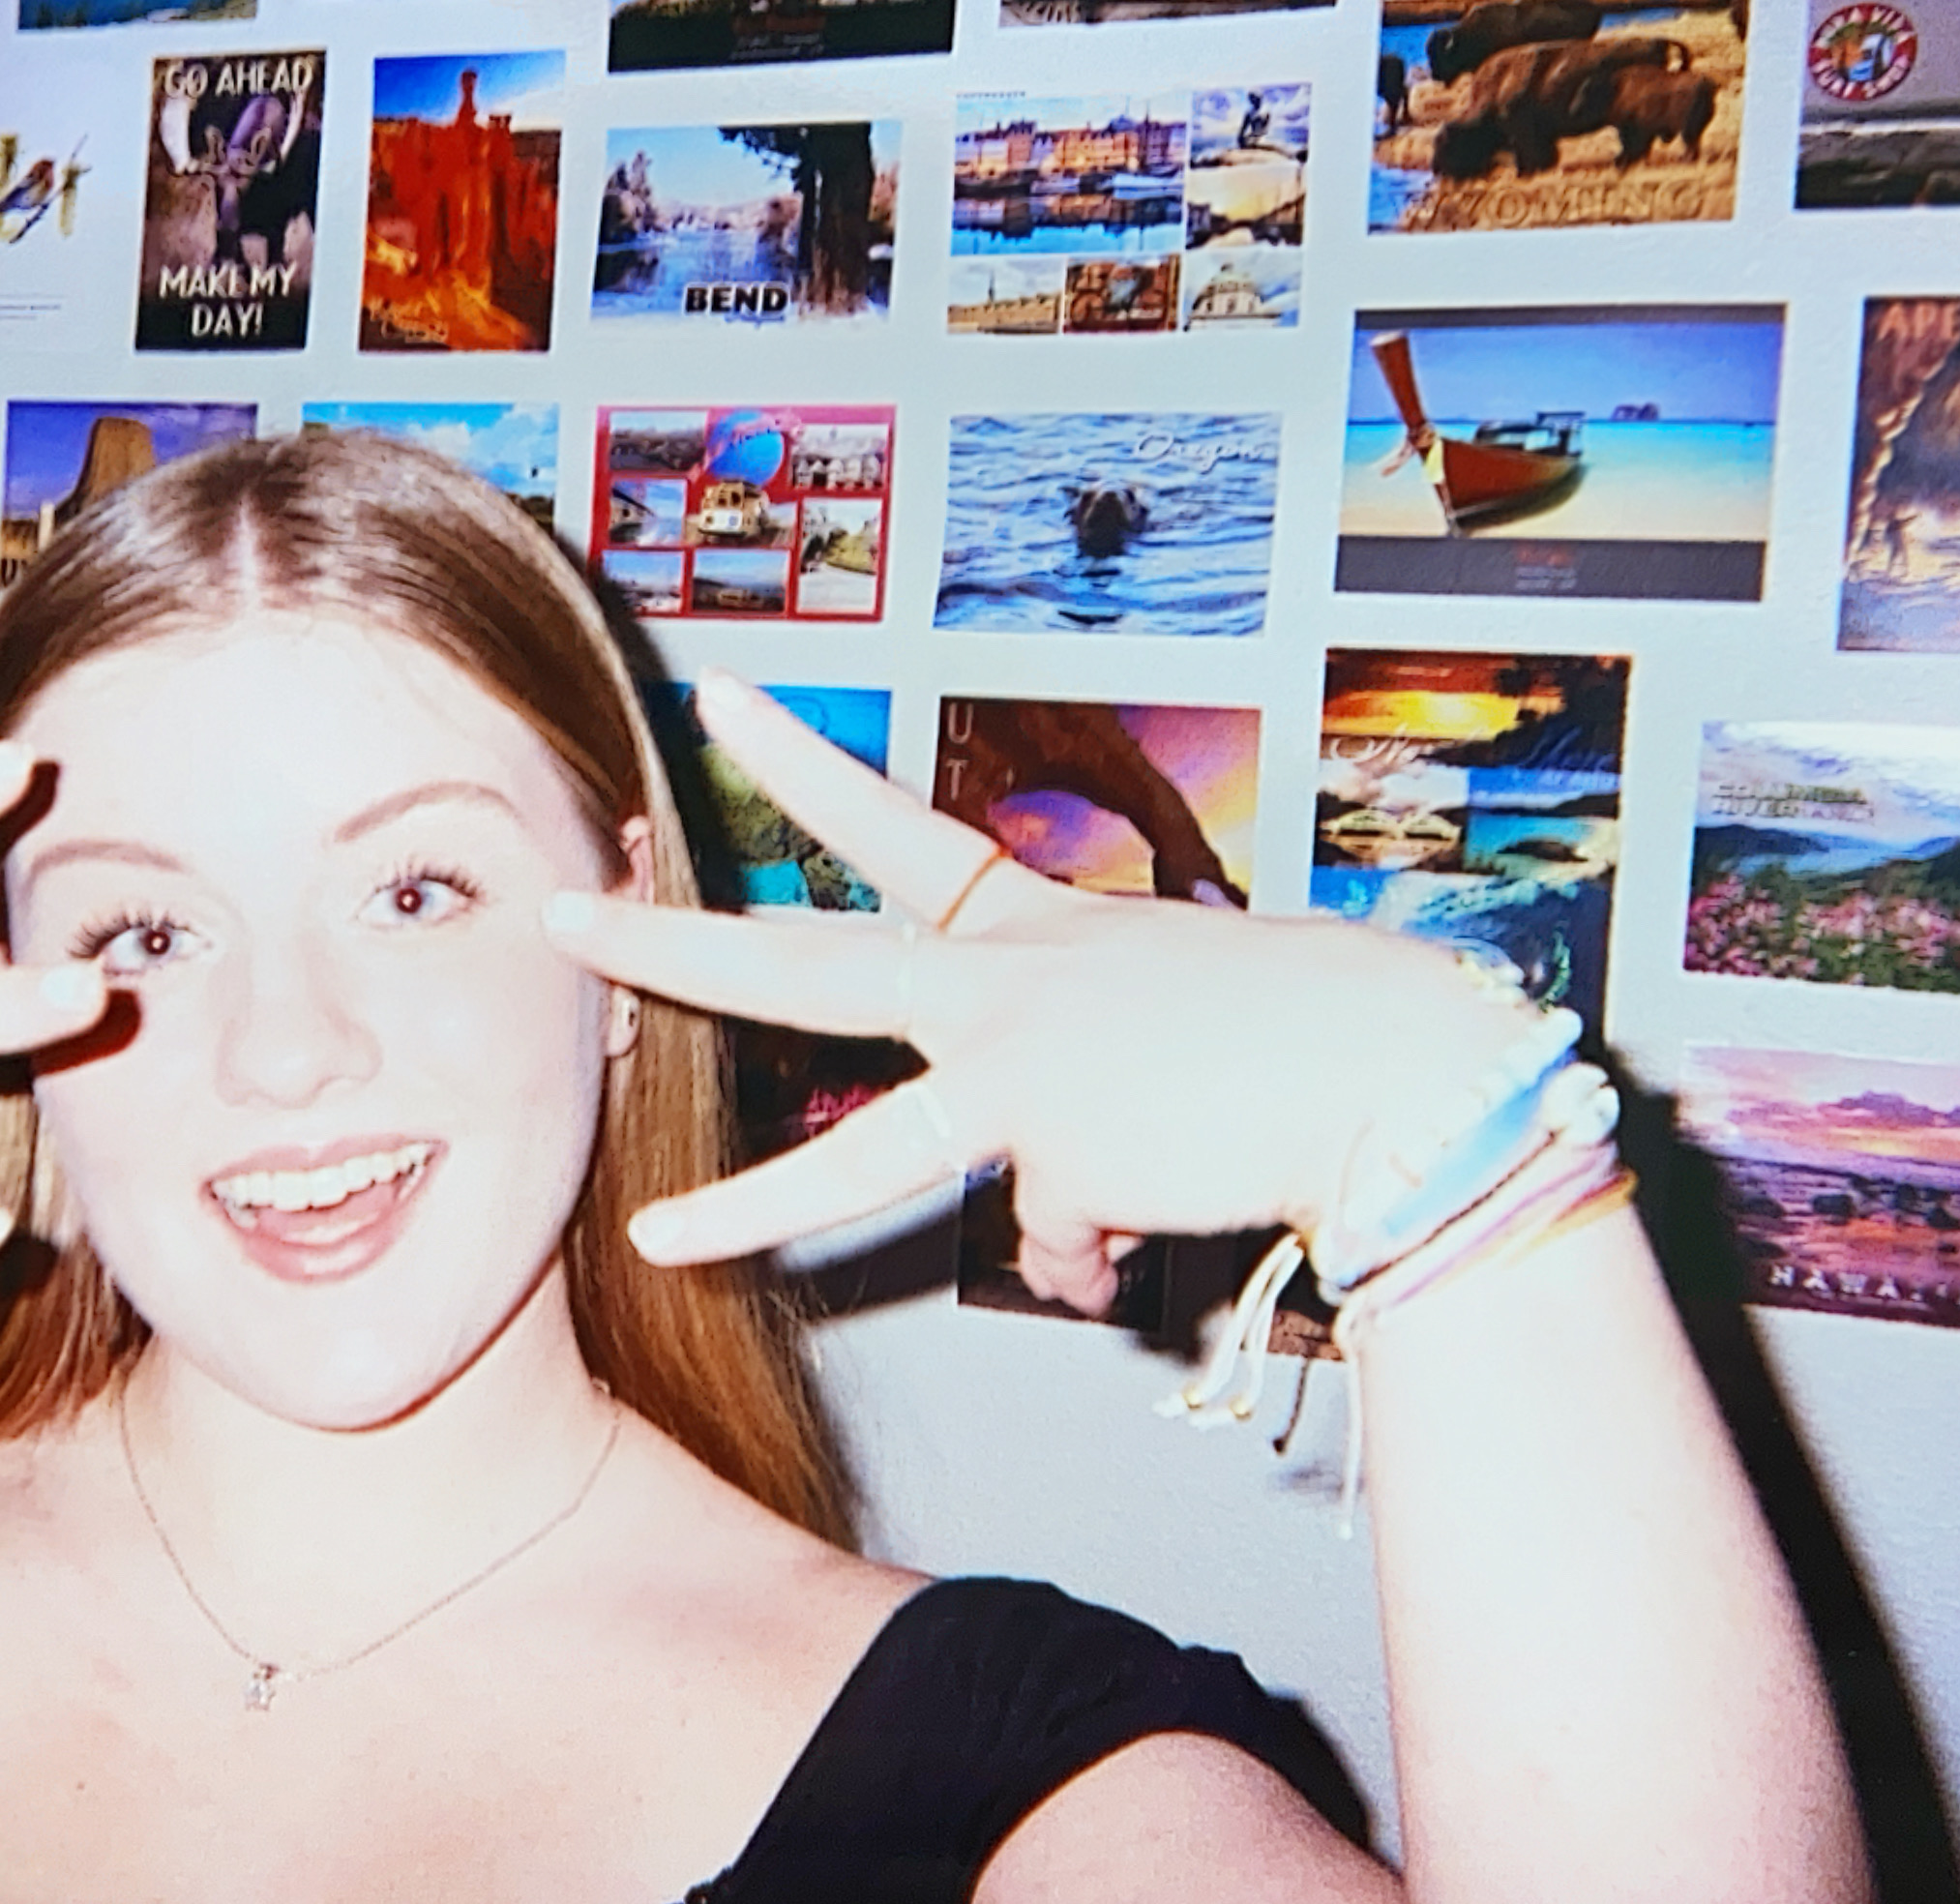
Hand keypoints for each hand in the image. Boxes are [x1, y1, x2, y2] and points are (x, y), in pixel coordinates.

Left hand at [542, 678, 1541, 1312]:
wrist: (1393, 1065)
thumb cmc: (1299, 1035)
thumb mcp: (1160, 1047)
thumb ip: (1074, 1135)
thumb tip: (1048, 1239)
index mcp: (1035, 930)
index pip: (894, 830)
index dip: (803, 769)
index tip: (727, 705)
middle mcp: (1004, 983)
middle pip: (801, 963)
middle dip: (671, 939)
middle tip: (567, 906)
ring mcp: (1017, 1066)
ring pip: (862, 1152)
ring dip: (748, 1205)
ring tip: (660, 1240)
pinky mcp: (1056, 1153)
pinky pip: (1058, 1240)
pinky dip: (1106, 1253)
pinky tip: (1163, 1225)